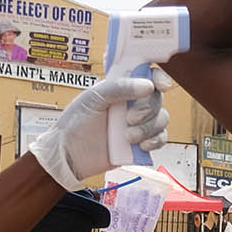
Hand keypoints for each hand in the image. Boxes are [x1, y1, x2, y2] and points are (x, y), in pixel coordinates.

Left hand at [27, 68, 171, 186]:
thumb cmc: (76, 122)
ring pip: (161, 119)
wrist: (70, 155)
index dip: (158, 78)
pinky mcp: (141, 143)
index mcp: (121, 87)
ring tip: (128, 137)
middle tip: (129, 119)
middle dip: (147, 109)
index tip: (160, 85)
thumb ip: (119, 88)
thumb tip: (148, 86)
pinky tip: (141, 145)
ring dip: (148, 128)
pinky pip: (161, 138)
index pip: (147, 76)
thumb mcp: (94, 98)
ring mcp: (138, 123)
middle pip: (157, 99)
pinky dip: (155, 141)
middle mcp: (132, 103)